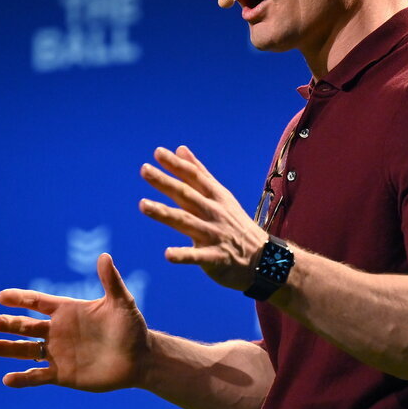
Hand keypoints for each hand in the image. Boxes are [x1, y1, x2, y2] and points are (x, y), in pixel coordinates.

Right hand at [0, 253, 150, 389]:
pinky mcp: (62, 374)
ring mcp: (58, 353)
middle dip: (9, 324)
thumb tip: (104, 256)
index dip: (19, 298)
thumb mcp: (122, 303)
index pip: (37, 302)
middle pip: (26, 326)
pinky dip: (22, 378)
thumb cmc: (131, 328)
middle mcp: (58, 331)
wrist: (140, 359)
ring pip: (26, 350)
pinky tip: (7, 379)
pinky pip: (37, 376)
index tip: (1, 297)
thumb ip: (111, 281)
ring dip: (8, 349)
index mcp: (67, 311)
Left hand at [139, 145, 267, 290]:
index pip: (194, 177)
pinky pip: (197, 257)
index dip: (176, 165)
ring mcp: (214, 235)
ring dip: (164, 213)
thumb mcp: (221, 195)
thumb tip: (180, 149)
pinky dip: (183, 255)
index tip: (158, 152)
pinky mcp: (215, 258)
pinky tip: (167, 254)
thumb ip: (199, 173)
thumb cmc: (236, 224)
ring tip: (143, 205)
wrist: (264, 259)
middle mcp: (214, 213)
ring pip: (186, 222)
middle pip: (187, 195)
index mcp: (215, 197)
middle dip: (166, 182)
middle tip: (144, 170)